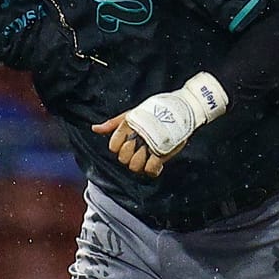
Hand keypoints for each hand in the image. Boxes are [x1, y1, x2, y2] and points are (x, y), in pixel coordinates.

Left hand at [91, 73, 228, 176]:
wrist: (183, 108)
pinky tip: (156, 163)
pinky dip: (152, 169)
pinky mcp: (162, 153)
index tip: (130, 141)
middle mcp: (137, 136)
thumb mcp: (132, 114)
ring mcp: (150, 145)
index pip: (113, 146)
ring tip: (148, 156)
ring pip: (135, 166)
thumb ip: (113, 124)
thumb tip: (94, 129)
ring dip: (140, 164)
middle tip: (140, 149)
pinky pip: (151, 170)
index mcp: (128, 125)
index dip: (118, 147)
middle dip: (129, 157)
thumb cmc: (156, 110)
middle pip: (123, 159)